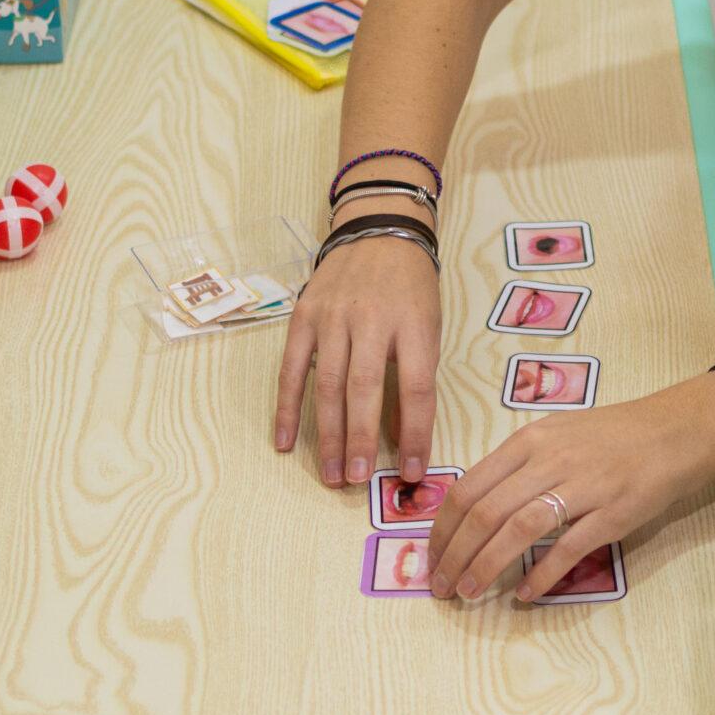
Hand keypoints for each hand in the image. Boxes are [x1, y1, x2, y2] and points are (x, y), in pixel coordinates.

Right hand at [273, 236, 441, 487]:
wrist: (379, 232)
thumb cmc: (410, 288)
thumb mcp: (428, 327)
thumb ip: (416, 378)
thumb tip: (399, 438)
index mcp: (412, 324)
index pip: (416, 388)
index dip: (415, 434)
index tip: (412, 471)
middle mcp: (370, 319)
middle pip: (364, 389)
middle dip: (360, 441)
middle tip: (356, 482)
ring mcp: (333, 316)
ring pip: (327, 384)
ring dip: (327, 434)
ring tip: (331, 474)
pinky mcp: (303, 315)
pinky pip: (291, 369)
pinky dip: (288, 408)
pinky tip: (285, 442)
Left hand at [425, 373, 714, 601]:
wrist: (676, 431)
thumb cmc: (614, 436)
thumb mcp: (558, 435)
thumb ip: (519, 466)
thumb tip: (477, 508)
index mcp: (530, 440)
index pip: (469, 486)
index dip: (442, 527)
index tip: (432, 556)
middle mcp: (550, 459)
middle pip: (485, 512)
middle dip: (454, 554)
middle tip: (440, 585)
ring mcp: (583, 486)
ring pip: (518, 529)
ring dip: (485, 566)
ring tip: (468, 592)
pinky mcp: (613, 513)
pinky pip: (568, 548)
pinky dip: (541, 574)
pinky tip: (525, 594)